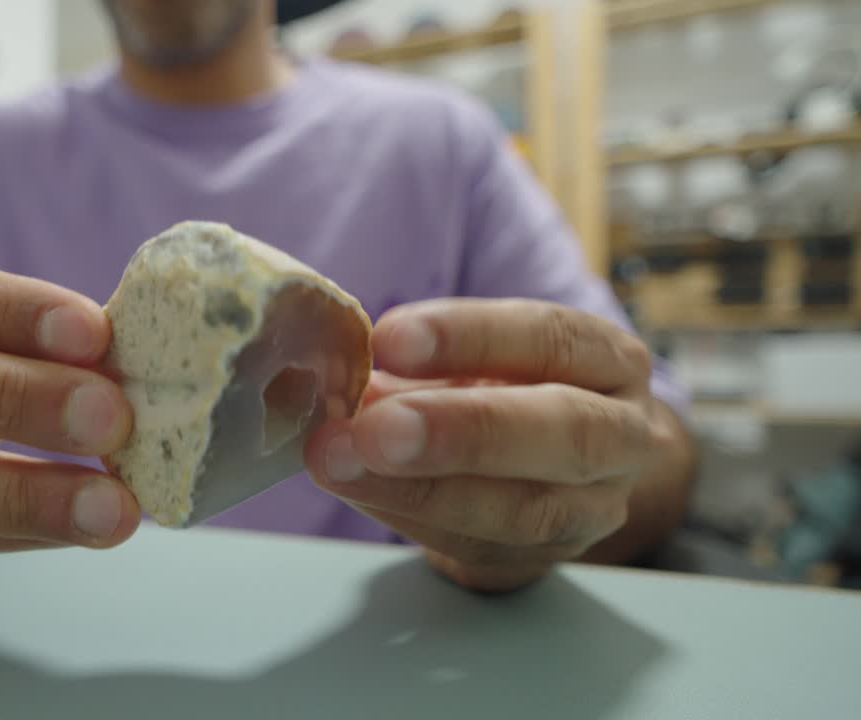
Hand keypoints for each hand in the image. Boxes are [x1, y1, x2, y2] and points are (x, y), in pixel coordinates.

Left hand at [305, 299, 668, 591]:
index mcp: (607, 360)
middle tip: (371, 427)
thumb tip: (338, 364)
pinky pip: (480, 548)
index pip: (552, 337)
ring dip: (420, 489)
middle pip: (563, 432)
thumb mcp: (478, 358)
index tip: (387, 339)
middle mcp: (624, 434)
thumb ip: (422, 358)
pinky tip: (357, 490)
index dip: (470, 336)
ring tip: (341, 462)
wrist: (556, 470)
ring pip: (526, 509)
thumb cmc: (506, 390)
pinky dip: (409, 517)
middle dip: (460, 430)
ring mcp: (596, 507)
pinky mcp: (548, 561)